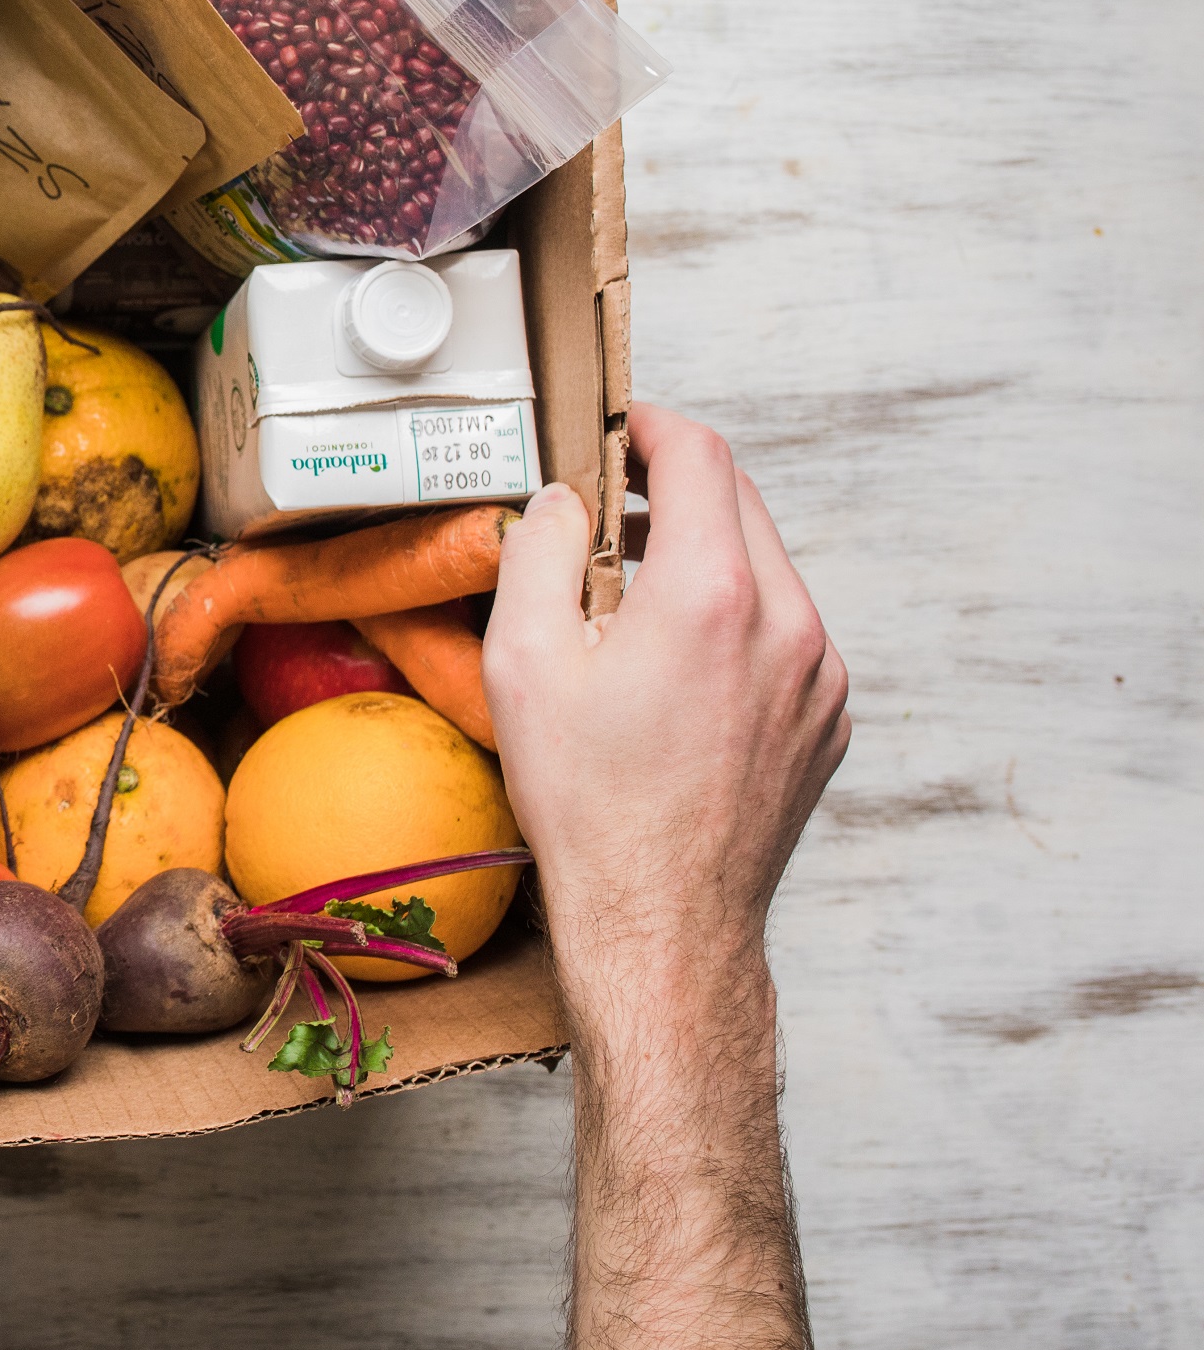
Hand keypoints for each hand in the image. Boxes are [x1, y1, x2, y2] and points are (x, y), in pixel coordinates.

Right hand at [482, 403, 849, 1020]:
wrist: (663, 921)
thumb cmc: (590, 805)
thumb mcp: (523, 662)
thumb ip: (538, 553)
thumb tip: (560, 503)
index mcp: (712, 594)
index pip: (702, 455)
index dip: (651, 428)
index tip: (614, 433)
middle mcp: (788, 623)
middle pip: (741, 503)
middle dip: (673, 489)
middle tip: (605, 510)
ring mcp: (821, 676)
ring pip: (766, 570)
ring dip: (702, 558)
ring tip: (628, 600)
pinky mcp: (827, 720)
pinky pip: (784, 635)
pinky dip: (732, 622)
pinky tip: (671, 670)